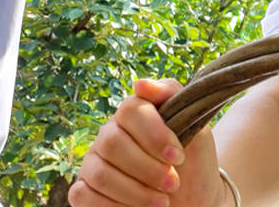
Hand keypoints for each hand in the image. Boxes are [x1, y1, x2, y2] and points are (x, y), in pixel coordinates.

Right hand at [69, 79, 228, 206]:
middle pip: (113, 144)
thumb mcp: (195, 124)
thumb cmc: (192, 160)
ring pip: (101, 174)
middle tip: (173, 183)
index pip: (130, 110)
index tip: (177, 156)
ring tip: (163, 202)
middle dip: (147, 168)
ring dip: (136, 193)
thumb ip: (171, 95)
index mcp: (133, 113)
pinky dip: (113, 206)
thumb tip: (139, 84)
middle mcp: (108, 134)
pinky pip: (83, 196)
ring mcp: (94, 162)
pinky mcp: (84, 190)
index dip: (154, 134)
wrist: (194, 197)